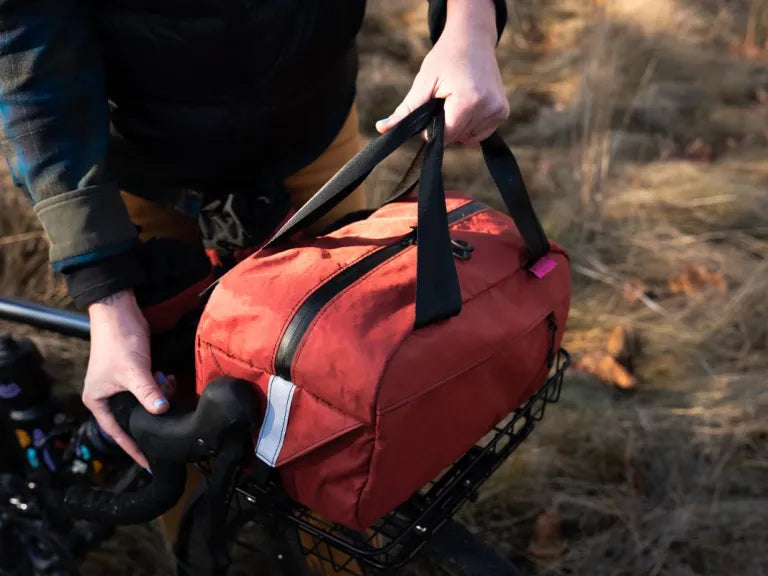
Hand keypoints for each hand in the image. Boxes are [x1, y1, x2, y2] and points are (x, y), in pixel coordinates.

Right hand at [83, 289, 167, 467]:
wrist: (120, 311)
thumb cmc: (117, 341)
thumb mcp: (134, 371)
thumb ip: (147, 394)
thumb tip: (161, 412)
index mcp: (97, 401)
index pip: (117, 433)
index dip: (134, 449)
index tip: (150, 463)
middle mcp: (107, 396)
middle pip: (134, 418)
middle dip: (152, 415)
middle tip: (167, 411)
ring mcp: (121, 385)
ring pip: (146, 403)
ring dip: (159, 396)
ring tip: (165, 384)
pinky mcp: (135, 374)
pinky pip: (151, 390)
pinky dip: (160, 386)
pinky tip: (166, 377)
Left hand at [376, 0, 508, 144]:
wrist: (473, 38)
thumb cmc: (446, 58)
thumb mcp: (423, 82)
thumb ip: (405, 111)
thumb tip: (382, 129)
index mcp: (469, 101)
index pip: (445, 136)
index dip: (432, 129)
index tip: (431, 108)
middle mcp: (488, 108)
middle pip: (456, 138)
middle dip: (445, 125)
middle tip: (444, 99)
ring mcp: (498, 111)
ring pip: (468, 138)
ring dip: (458, 126)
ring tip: (457, 99)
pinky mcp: (503, 112)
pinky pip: (480, 132)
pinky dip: (470, 125)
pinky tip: (468, 104)